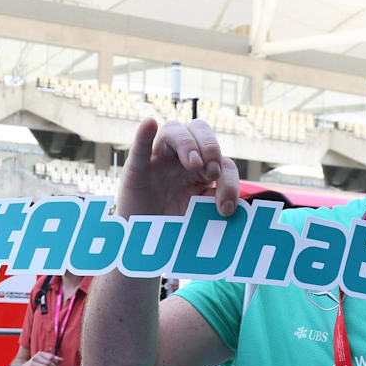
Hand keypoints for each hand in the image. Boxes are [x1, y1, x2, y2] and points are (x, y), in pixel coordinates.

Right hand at [117, 118, 239, 218]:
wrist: (142, 242)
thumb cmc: (172, 226)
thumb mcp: (197, 218)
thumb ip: (212, 206)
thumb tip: (227, 205)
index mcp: (202, 170)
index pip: (224, 162)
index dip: (230, 182)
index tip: (225, 208)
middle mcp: (181, 158)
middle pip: (200, 130)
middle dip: (211, 149)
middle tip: (211, 174)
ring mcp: (158, 160)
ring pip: (174, 130)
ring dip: (187, 143)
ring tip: (194, 164)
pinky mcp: (136, 169)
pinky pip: (140, 146)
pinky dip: (144, 134)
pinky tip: (149, 123)